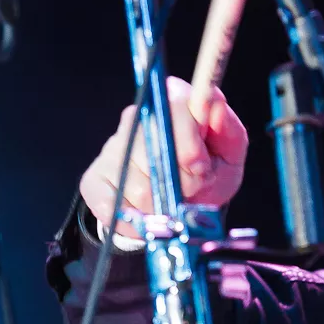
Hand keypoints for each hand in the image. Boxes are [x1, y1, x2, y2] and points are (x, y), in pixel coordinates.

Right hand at [80, 76, 248, 236]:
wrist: (181, 212)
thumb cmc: (208, 176)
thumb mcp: (229, 154)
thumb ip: (228, 128)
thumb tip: (212, 102)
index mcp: (170, 102)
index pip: (174, 107)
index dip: (191, 145)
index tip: (202, 166)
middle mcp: (135, 118)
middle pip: (155, 151)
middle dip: (182, 180)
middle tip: (190, 189)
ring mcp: (111, 149)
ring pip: (138, 186)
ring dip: (162, 205)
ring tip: (170, 202)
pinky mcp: (93, 180)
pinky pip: (114, 207)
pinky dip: (138, 221)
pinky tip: (148, 216)